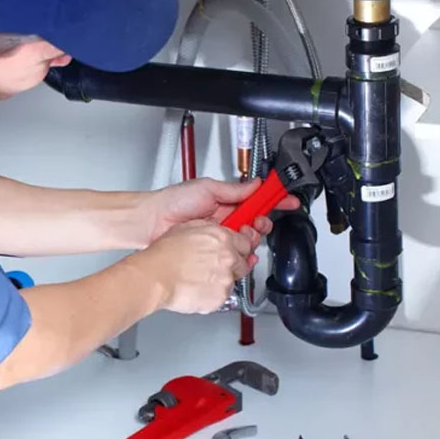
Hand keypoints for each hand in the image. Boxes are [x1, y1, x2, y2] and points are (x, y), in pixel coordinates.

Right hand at [129, 220, 257, 313]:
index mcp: (223, 239)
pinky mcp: (220, 298)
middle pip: (244, 262)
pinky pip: (222, 296)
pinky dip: (213, 293)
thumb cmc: (164, 255)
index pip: (247, 242)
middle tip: (214, 265)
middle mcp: (229, 258)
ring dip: (221, 279)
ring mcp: (226, 280)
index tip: (237, 249)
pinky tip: (197, 287)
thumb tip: (216, 230)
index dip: (240, 246)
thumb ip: (209, 230)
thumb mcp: (187, 228)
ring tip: (200, 277)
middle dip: (233, 263)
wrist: (155, 277)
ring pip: (233, 280)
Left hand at [145, 177, 299, 243]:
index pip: (257, 200)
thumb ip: (234, 189)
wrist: (152, 222)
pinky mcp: (214, 250)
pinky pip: (235, 254)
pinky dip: (242, 254)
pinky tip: (240, 252)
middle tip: (257, 222)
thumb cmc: (173, 202)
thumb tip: (256, 184)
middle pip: (257, 222)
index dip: (274, 200)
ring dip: (251, 237)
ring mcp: (220, 235)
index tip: (288, 200)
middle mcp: (226, 218)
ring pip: (248, 240)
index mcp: (227, 200)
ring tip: (241, 234)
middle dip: (263, 222)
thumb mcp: (207, 188)